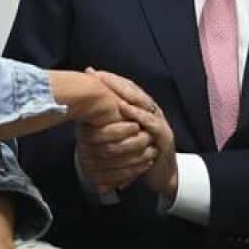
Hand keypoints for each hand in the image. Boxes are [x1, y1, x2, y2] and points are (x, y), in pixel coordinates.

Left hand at [91, 71, 177, 198]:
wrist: (162, 175)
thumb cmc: (140, 154)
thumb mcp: (123, 137)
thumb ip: (110, 124)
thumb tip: (84, 116)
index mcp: (142, 109)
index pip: (126, 89)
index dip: (109, 80)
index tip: (90, 73)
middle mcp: (152, 111)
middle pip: (133, 91)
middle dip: (114, 82)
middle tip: (96, 75)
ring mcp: (159, 122)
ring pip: (142, 102)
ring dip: (124, 93)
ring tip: (108, 85)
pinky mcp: (164, 137)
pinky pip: (151, 122)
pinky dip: (138, 114)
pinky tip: (124, 108)